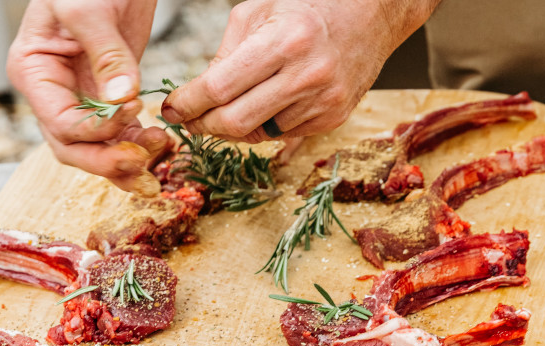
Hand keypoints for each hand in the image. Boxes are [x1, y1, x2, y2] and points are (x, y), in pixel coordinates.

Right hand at [7, 0, 168, 193]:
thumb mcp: (89, 9)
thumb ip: (106, 55)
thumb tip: (121, 98)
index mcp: (34, 72)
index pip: (60, 123)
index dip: (96, 129)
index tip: (132, 109)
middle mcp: (53, 93)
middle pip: (72, 148)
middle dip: (106, 161)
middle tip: (141, 162)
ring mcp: (80, 97)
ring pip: (96, 149)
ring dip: (126, 159)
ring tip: (159, 152)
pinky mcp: (108, 97)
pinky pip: (119, 134)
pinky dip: (138, 144)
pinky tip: (161, 145)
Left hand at [161, 0, 440, 143]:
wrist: (374, 12)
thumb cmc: (310, 4)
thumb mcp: (258, 12)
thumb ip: (225, 54)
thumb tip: (198, 95)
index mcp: (285, 41)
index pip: (219, 88)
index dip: (188, 103)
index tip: (171, 108)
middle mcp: (307, 75)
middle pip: (234, 122)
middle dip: (203, 125)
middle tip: (189, 119)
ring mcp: (323, 101)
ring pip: (257, 133)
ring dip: (231, 128)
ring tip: (221, 110)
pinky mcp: (333, 117)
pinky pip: (282, 134)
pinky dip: (262, 125)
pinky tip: (260, 106)